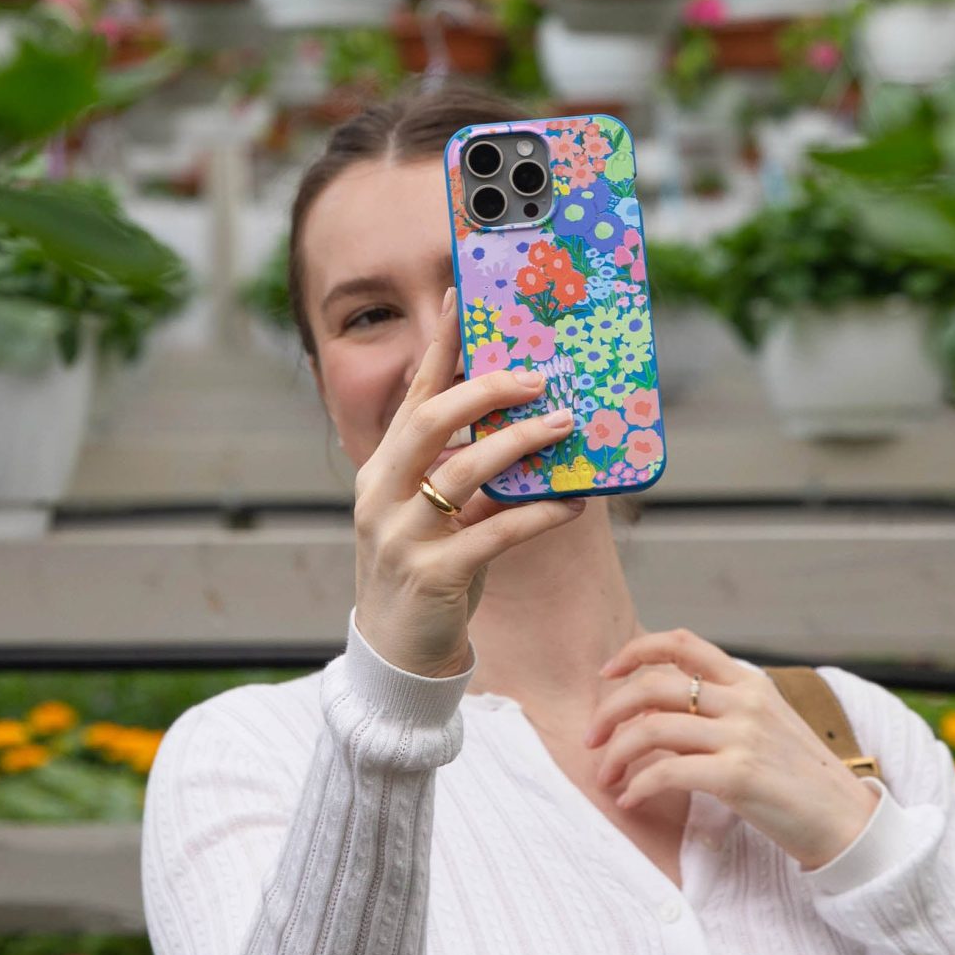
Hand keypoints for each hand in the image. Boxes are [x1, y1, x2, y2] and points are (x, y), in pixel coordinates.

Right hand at [352, 289, 589, 678]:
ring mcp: (401, 537)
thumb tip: (530, 427)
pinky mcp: (432, 576)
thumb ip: (467, 473)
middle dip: (484, 392)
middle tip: (537, 378)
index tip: (460, 298)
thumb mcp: (436, 515)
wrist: (397, 657)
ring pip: (460, 473)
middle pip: (429, 422)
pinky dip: (537, 514)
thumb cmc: (428, 572)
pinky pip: (492, 533)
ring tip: (565, 427)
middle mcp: (381, 495)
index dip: (438, 347)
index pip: (412, 397)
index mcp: (381, 470)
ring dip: (519, 445)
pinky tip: (573, 504)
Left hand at [588, 628, 880, 871]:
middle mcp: (745, 701)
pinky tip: (631, 799)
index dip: (636, 651)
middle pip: (654, 686)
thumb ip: (724, 710)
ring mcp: (742, 736)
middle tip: (591, 739)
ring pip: (652, 728)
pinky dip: (638, 785)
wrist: (846, 823)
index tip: (607, 674)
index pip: (683, 643)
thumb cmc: (801, 781)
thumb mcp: (767, 727)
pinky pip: (667, 771)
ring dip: (616, 754)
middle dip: (610, 712)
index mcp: (750, 683)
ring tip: (606, 778)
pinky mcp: (738, 776)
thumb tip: (659, 712)